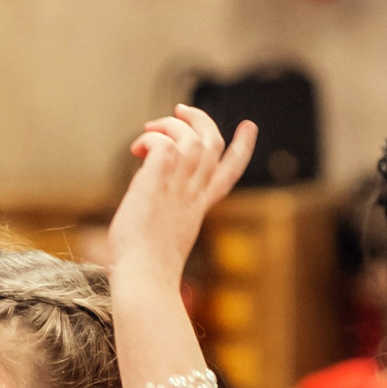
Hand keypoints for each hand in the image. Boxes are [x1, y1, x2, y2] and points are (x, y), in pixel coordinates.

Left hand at [110, 105, 256, 285]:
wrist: (144, 277)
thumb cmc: (143, 270)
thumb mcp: (162, 239)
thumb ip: (163, 219)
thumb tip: (142, 213)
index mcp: (198, 208)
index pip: (229, 173)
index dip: (242, 148)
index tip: (249, 126)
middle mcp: (193, 194)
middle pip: (213, 144)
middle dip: (201, 120)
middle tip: (179, 109)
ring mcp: (179, 185)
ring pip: (191, 136)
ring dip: (171, 124)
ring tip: (149, 130)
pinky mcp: (159, 180)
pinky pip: (164, 142)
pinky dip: (151, 137)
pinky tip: (137, 149)